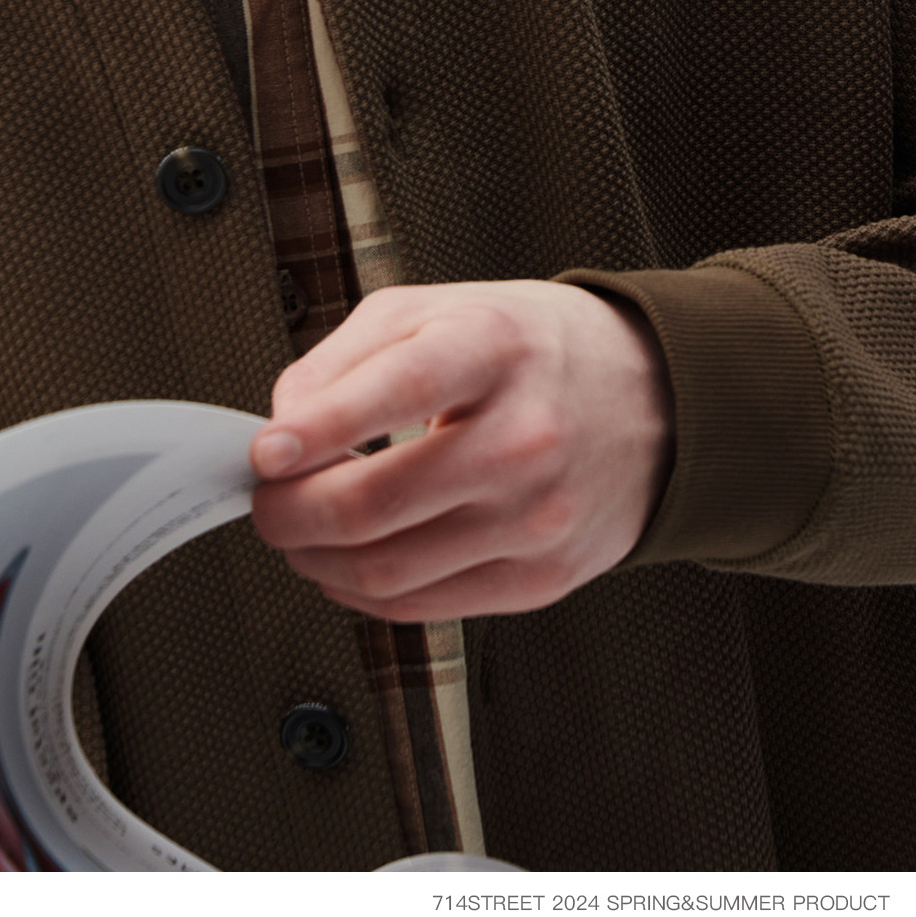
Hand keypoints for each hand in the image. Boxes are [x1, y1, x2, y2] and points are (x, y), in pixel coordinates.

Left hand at [248, 280, 675, 619]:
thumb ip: (345, 357)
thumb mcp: (439, 309)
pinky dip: (363, 593)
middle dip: (290, 513)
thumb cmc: (531, 350)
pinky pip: (423, 607)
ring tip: (301, 532)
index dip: (317, 429)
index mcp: (496, 347)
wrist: (651, 400)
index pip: (397, 391)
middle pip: (374, 504)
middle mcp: (524, 434)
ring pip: (387, 572)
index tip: (263, 451)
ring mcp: (538, 516)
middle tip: (265, 500)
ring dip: (316, 561)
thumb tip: (282, 426)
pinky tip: (351, 561)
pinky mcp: (543, 578)